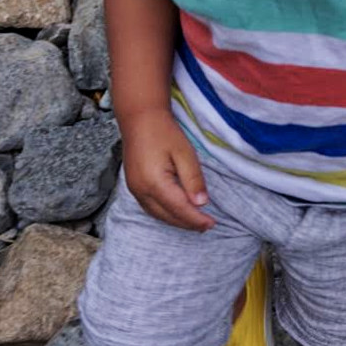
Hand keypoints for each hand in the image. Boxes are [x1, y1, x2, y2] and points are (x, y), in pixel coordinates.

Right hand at [120, 108, 212, 231]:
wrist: (139, 119)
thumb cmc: (164, 133)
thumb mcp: (185, 153)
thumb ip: (193, 180)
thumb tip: (201, 203)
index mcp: (154, 182)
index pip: (179, 208)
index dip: (196, 219)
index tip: (212, 224)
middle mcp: (141, 190)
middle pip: (168, 215)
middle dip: (188, 223)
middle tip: (207, 226)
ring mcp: (134, 190)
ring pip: (158, 214)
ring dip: (177, 221)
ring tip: (195, 223)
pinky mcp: (133, 186)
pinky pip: (150, 208)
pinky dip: (166, 214)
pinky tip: (177, 213)